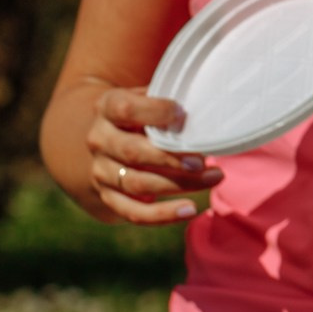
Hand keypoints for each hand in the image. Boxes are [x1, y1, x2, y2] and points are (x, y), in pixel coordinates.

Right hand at [85, 86, 219, 223]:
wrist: (108, 140)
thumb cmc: (141, 113)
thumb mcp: (148, 97)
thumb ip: (167, 99)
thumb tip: (206, 107)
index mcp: (107, 108)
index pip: (125, 110)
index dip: (154, 112)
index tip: (182, 114)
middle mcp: (99, 140)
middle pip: (132, 152)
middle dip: (169, 158)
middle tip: (202, 160)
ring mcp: (101, 172)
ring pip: (137, 184)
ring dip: (178, 184)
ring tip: (213, 178)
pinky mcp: (108, 198)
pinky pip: (133, 212)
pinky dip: (163, 215)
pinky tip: (190, 210)